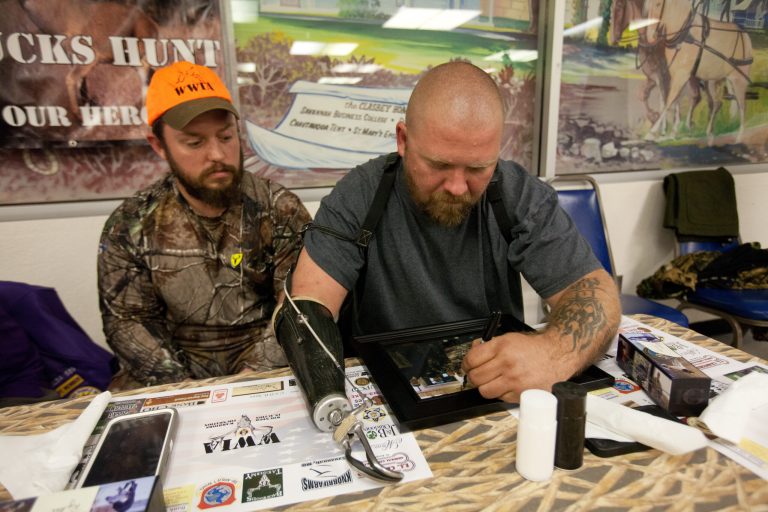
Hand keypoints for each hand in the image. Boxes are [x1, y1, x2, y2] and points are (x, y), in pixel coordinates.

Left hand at [460, 331, 577, 402]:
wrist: (557, 356)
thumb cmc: (533, 349)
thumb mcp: (509, 338)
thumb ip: (489, 346)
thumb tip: (472, 352)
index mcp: (502, 347)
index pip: (471, 359)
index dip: (466, 364)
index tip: (468, 366)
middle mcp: (507, 363)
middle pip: (475, 377)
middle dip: (474, 376)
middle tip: (479, 374)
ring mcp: (513, 380)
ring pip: (484, 391)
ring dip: (485, 387)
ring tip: (491, 381)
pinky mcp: (520, 394)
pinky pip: (499, 398)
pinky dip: (499, 393)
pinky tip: (506, 385)